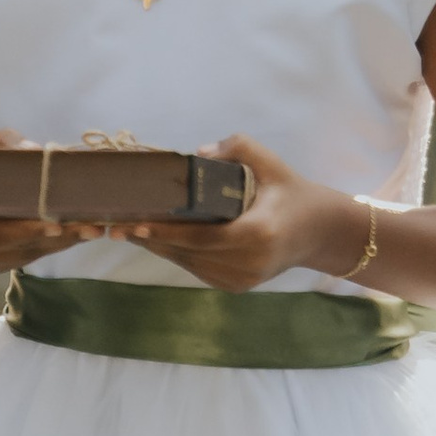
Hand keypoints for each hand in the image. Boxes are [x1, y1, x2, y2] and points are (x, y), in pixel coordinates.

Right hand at [0, 131, 100, 275]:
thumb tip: (35, 151)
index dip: (25, 230)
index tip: (56, 223)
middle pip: (20, 246)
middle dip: (58, 236)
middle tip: (91, 225)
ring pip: (31, 253)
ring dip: (64, 241)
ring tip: (95, 226)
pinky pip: (33, 254)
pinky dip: (57, 242)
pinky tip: (81, 229)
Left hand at [123, 135, 365, 288]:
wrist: (318, 232)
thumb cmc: (290, 191)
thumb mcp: (270, 162)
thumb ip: (237, 148)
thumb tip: (197, 154)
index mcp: (258, 233)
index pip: (202, 236)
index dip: (166, 230)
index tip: (135, 222)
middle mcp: (250, 262)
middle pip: (189, 253)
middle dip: (152, 238)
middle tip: (117, 224)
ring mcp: (243, 280)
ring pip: (190, 264)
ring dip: (160, 248)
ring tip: (130, 230)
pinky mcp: (238, 287)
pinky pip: (199, 270)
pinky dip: (178, 255)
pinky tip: (158, 240)